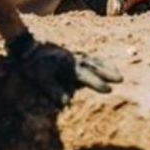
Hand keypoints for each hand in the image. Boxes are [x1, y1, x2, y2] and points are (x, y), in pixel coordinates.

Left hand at [7, 32, 122, 105]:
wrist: (29, 47)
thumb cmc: (34, 65)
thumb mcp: (41, 79)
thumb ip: (54, 90)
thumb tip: (65, 102)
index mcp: (69, 66)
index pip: (87, 76)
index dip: (98, 83)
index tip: (109, 90)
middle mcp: (75, 59)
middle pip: (95, 66)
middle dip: (108, 73)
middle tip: (121, 79)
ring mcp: (75, 55)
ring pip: (94, 60)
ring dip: (106, 66)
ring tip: (117, 72)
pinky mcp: (72, 53)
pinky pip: (90, 57)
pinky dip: (99, 60)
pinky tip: (102, 64)